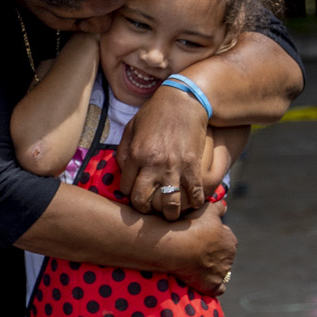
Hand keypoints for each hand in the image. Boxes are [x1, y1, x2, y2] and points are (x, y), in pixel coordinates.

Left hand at [119, 83, 213, 220]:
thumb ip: (123, 150)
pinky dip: (195, 202)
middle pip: (143, 199)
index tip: (135, 193)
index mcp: (135, 155)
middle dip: (144, 209)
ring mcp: (174, 165)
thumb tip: (121, 171)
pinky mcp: (192, 164)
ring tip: (171, 215)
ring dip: (169, 213)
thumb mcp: (131, 128)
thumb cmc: (155, 114)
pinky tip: (195, 204)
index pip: (126, 187)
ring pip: (169, 202)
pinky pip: (193, 192)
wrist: (184, 101)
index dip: (129, 194)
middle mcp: (152, 163)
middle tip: (150, 210)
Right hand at [166, 200, 236, 294]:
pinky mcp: (212, 285)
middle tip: (195, 253)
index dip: (213, 240)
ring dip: (211, 270)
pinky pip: (217, 289)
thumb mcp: (206, 210)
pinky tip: (202, 282)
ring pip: (220, 272)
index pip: (225, 241)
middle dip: (212, 255)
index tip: (200, 239)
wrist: (175, 245)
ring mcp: (222, 272)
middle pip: (223, 257)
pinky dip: (212, 287)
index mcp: (230, 240)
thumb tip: (225, 206)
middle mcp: (230, 257)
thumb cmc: (189, 225)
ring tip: (193, 266)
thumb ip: (218, 207)